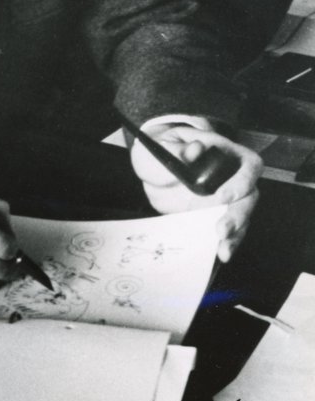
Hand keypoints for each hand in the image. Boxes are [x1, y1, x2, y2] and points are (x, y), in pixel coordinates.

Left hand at [130, 124, 261, 261]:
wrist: (151, 170)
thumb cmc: (163, 148)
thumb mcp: (165, 144)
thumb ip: (178, 148)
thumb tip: (194, 150)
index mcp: (228, 154)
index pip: (250, 166)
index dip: (241, 182)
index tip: (221, 196)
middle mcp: (232, 179)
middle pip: (249, 198)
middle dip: (238, 216)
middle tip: (220, 230)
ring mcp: (225, 201)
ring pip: (241, 220)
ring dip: (234, 236)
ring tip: (222, 251)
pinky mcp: (213, 218)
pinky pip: (224, 233)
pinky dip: (222, 245)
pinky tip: (217, 256)